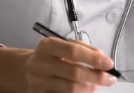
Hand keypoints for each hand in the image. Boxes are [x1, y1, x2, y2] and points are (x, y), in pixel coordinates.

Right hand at [0, 39, 116, 91]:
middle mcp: (41, 63)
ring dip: (89, 88)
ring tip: (96, 85)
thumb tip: (102, 58)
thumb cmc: (50, 57)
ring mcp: (39, 82)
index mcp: (48, 46)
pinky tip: (83, 90)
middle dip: (96, 77)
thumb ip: (83, 49)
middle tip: (109, 78)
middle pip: (74, 73)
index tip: (108, 63)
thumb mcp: (63, 46)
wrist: (24, 70)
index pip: (73, 51)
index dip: (93, 58)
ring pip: (70, 89)